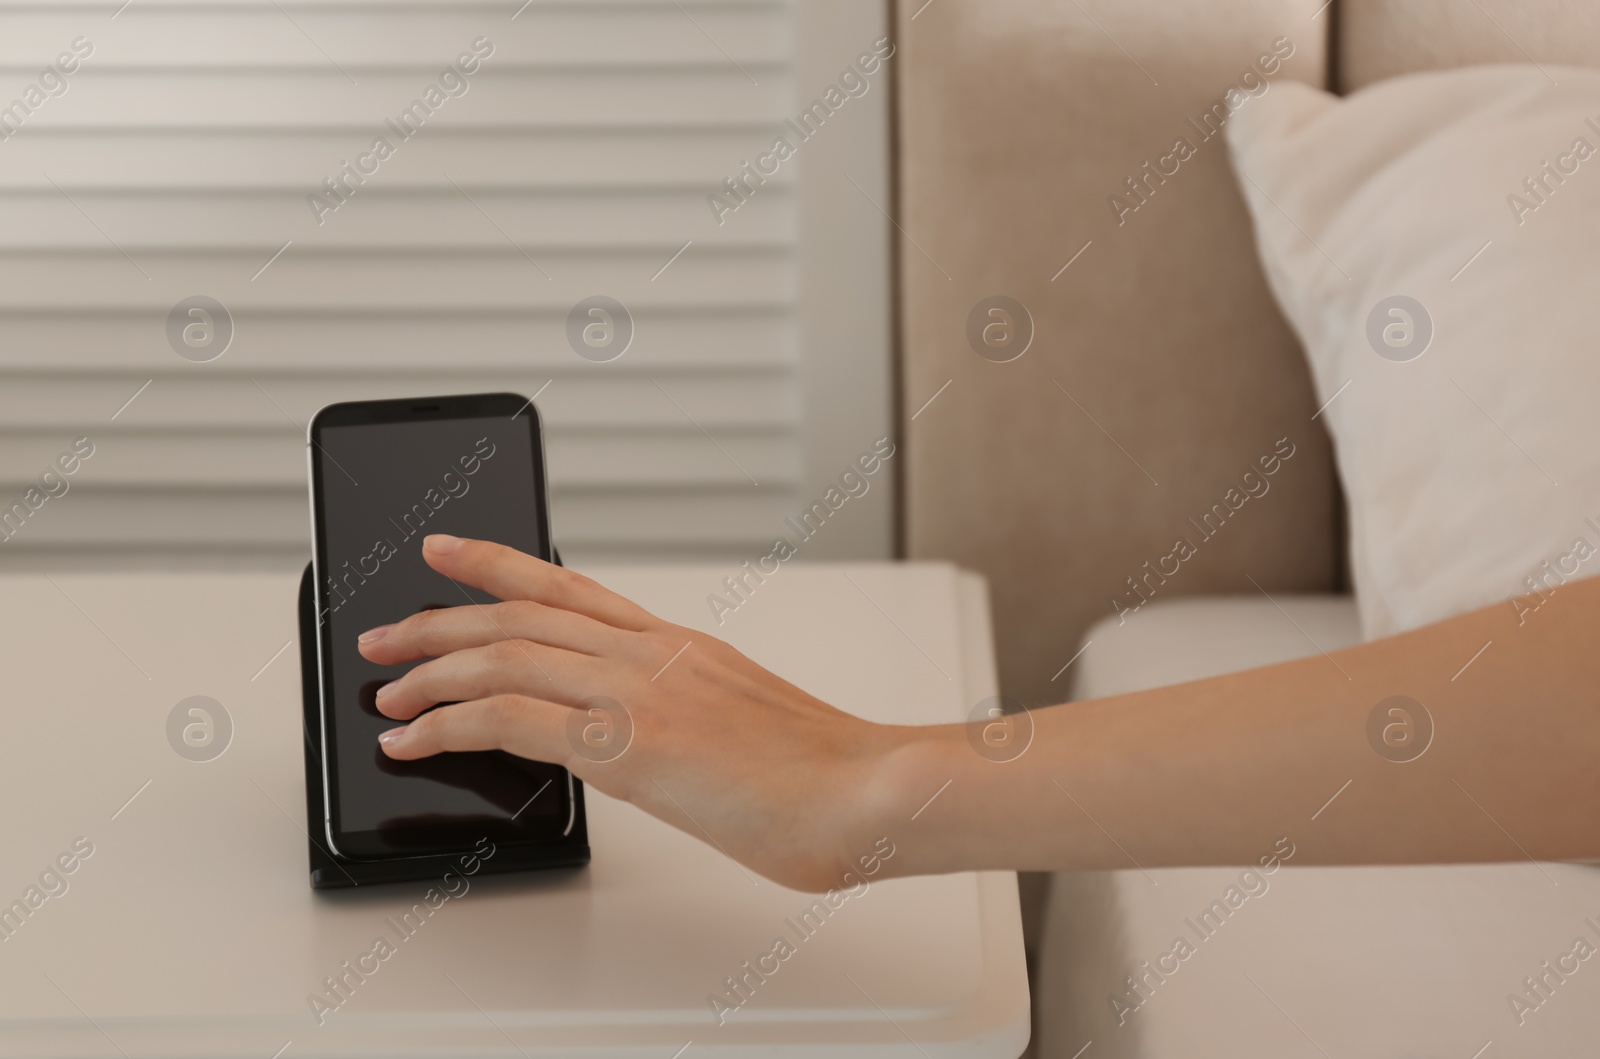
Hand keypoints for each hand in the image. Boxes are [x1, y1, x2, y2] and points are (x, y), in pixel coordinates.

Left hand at [357, 534, 911, 890]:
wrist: (868, 790)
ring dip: (430, 670)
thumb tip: (645, 742)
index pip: (569, 586)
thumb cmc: (825, 772)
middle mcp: (650, 652)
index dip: (499, 563)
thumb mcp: (746, 722)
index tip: (451, 554)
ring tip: (386, 688)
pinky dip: (448, 723)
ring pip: (503, 653)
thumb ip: (688, 716)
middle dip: (439, 620)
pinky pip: (509, 718)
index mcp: (679, 644)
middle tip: (385, 634)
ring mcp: (637, 690)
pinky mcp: (625, 742)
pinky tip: (414, 737)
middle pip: (520, 612)